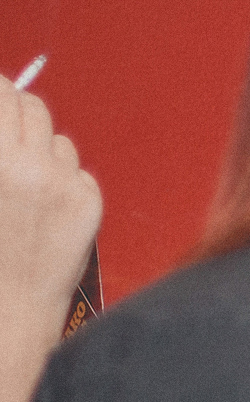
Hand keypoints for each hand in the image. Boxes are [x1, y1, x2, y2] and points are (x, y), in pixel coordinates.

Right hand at [0, 82, 100, 343]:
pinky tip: (43, 207)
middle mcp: (28, 165)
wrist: (6, 308)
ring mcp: (64, 184)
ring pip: (58, 139)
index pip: (1, 93)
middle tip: (8, 132)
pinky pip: (79, 172)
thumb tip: (2, 96)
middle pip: (32, 105)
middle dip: (16, 111)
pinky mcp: (90, 204)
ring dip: (40, 147)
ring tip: (21, 178)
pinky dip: (63, 180)